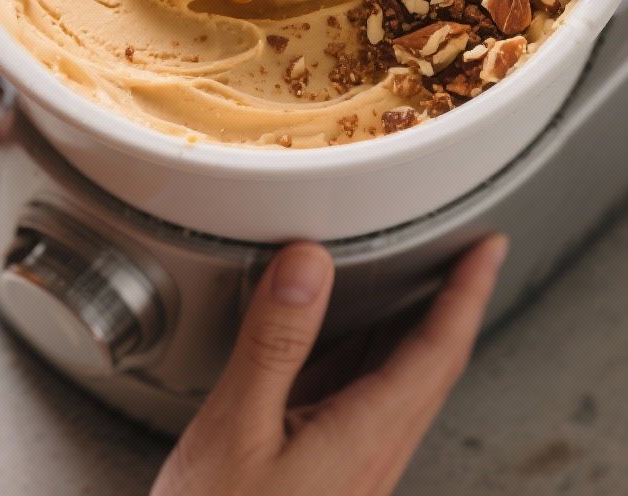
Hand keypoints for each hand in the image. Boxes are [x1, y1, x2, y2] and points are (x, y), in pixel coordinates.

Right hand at [153, 234, 506, 495]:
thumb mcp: (234, 427)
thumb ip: (274, 342)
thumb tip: (307, 265)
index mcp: (363, 436)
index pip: (437, 349)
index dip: (468, 292)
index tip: (487, 250)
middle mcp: (371, 455)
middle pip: (434, 367)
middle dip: (457, 304)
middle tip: (468, 257)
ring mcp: (354, 471)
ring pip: (406, 388)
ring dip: (422, 332)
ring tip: (421, 287)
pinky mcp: (330, 479)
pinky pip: (371, 406)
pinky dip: (376, 360)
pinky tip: (349, 349)